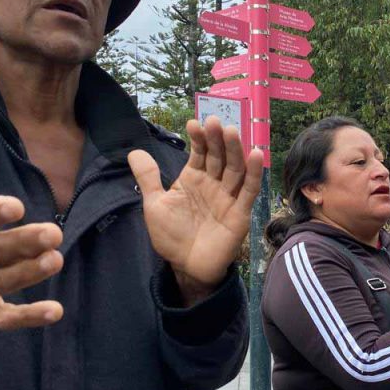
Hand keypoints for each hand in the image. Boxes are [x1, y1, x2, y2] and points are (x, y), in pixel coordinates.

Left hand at [128, 116, 262, 304]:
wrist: (186, 267)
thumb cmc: (171, 236)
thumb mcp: (155, 205)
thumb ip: (148, 179)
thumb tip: (134, 152)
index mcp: (193, 179)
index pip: (199, 153)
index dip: (198, 138)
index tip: (193, 123)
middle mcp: (213, 184)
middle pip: (218, 156)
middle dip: (217, 139)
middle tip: (215, 121)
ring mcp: (228, 197)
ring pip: (234, 168)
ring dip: (234, 150)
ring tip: (231, 131)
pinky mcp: (240, 212)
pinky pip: (248, 190)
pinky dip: (253, 173)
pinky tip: (255, 154)